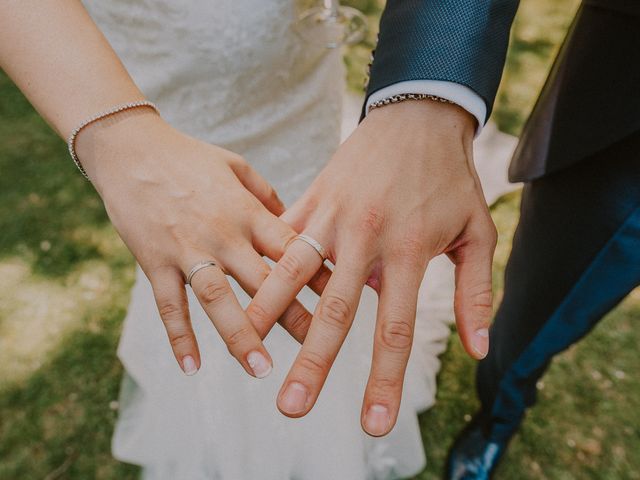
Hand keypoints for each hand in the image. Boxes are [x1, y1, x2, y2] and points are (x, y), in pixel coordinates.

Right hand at [76, 109, 326, 376]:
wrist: (129, 148)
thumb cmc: (188, 156)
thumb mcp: (236, 166)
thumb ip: (266, 197)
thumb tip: (291, 224)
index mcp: (247, 210)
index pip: (290, 248)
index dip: (318, 275)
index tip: (342, 301)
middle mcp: (222, 233)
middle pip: (263, 280)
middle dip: (291, 316)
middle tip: (316, 350)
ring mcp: (186, 249)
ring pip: (217, 298)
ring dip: (239, 335)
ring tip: (260, 369)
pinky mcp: (154, 260)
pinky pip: (168, 305)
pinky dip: (180, 337)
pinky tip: (192, 368)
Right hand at [247, 100, 496, 434]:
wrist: (419, 115)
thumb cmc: (450, 178)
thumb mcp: (477, 233)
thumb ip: (474, 293)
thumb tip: (479, 351)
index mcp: (408, 251)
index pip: (394, 328)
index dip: (383, 379)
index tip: (372, 423)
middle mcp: (365, 237)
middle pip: (334, 310)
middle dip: (313, 362)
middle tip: (292, 407)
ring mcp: (332, 214)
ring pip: (291, 269)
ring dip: (267, 311)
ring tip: (245, 348)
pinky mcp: (312, 196)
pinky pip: (280, 232)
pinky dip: (262, 262)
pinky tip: (240, 288)